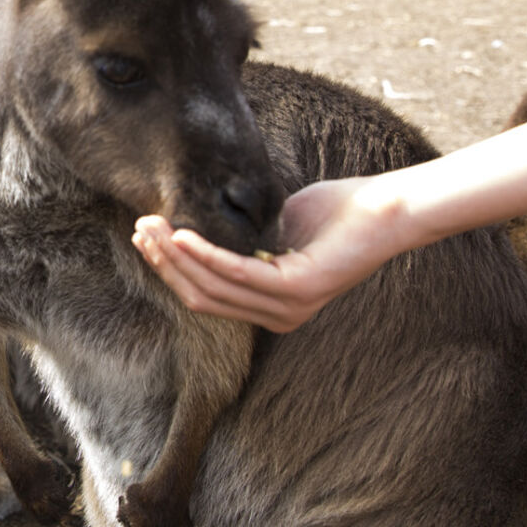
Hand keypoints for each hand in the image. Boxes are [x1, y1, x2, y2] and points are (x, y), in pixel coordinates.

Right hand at [130, 176, 406, 331]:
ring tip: (152, 227)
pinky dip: (205, 254)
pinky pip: (238, 273)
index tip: (145, 236)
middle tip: (138, 229)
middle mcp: (279, 316)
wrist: (388, 210)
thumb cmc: (338, 213)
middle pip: (201, 295)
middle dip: (164, 263)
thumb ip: (241, 236)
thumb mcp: (278, 228)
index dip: (170, 268)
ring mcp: (290, 307)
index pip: (207, 294)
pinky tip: (182, 234)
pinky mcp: (299, 289)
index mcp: (273, 307)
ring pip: (213, 287)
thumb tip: (198, 225)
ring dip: (176, 256)